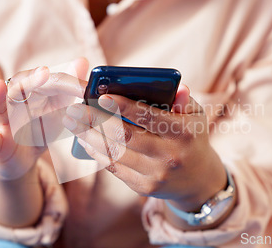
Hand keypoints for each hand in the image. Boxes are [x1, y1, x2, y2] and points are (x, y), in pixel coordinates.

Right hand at [0, 59, 86, 226]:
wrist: (21, 159)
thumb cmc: (40, 127)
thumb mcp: (58, 108)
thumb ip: (69, 87)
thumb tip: (82, 60)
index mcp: (31, 90)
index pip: (49, 82)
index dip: (68, 85)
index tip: (85, 88)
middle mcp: (13, 101)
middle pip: (21, 87)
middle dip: (31, 80)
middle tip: (44, 72)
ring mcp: (1, 121)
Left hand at [62, 85, 227, 212]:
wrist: (198, 180)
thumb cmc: (191, 137)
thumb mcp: (194, 115)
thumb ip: (182, 99)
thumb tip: (176, 85)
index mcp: (184, 132)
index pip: (150, 117)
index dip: (125, 106)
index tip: (102, 96)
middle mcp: (170, 155)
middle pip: (126, 136)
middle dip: (96, 120)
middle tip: (75, 108)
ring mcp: (156, 174)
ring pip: (115, 153)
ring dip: (89, 136)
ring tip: (72, 122)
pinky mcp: (144, 187)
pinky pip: (115, 168)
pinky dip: (97, 152)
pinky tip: (84, 139)